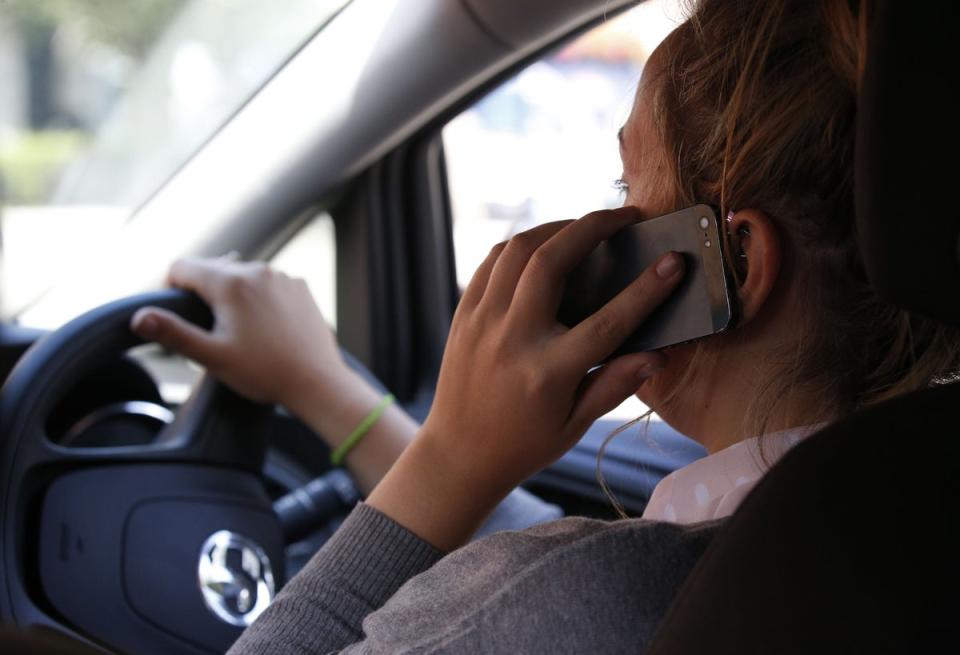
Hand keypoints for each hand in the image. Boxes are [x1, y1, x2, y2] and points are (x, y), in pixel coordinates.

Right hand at [129, 258, 347, 413]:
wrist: (317, 382)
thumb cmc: (265, 372)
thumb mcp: (212, 356)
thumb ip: (173, 333)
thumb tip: (140, 317)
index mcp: (231, 282)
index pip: (182, 267)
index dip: (170, 287)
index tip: (174, 313)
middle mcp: (258, 270)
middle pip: (212, 269)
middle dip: (202, 293)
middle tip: (206, 329)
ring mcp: (282, 278)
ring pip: (242, 277)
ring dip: (231, 295)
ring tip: (237, 331)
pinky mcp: (300, 288)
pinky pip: (267, 285)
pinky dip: (258, 299)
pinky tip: (263, 328)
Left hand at [368, 206, 684, 548]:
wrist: (457, 455)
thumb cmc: (522, 445)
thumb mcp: (574, 425)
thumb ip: (614, 385)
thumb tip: (657, 355)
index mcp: (548, 372)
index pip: (609, 321)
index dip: (647, 289)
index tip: (673, 262)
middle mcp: (513, 339)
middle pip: (552, 260)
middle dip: (593, 226)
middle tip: (624, 216)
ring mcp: (483, 323)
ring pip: (517, 250)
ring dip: (555, 227)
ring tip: (584, 227)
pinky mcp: (463, 315)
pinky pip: (491, 262)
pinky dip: (520, 245)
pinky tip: (543, 246)